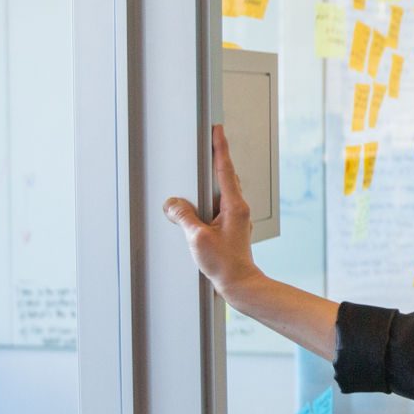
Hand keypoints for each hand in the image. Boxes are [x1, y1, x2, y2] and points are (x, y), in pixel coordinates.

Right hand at [163, 125, 263, 295]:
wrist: (240, 283)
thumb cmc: (225, 264)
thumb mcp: (197, 238)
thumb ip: (184, 217)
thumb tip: (173, 204)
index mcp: (234, 205)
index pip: (225, 169)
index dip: (220, 148)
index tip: (218, 129)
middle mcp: (238, 208)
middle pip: (226, 177)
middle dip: (216, 159)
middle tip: (209, 142)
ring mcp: (236, 218)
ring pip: (222, 192)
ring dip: (211, 181)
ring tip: (198, 172)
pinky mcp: (231, 227)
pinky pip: (218, 206)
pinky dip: (208, 199)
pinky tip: (197, 206)